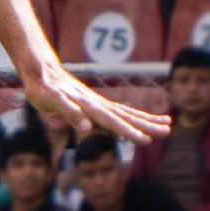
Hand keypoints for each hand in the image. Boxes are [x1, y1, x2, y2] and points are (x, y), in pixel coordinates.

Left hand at [20, 59, 169, 146]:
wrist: (41, 71)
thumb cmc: (42, 88)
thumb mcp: (50, 101)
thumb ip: (68, 113)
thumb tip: (87, 127)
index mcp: (90, 107)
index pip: (114, 122)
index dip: (129, 131)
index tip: (146, 139)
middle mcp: (98, 105)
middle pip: (127, 116)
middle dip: (147, 125)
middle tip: (168, 132)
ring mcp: (99, 103)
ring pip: (128, 113)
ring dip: (147, 120)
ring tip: (168, 125)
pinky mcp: (96, 104)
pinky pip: (120, 111)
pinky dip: (134, 116)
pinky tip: (144, 120)